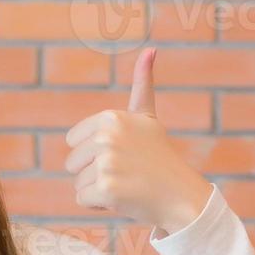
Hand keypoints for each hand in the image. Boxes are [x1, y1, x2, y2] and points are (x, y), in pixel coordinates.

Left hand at [63, 47, 213, 234]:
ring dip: (98, 190)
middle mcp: (107, 136)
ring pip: (78, 182)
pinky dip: (99, 205)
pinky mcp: (106, 188)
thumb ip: (142, 84)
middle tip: (126, 172)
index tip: (122, 154)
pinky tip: (124, 199)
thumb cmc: (160, 157)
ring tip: (127, 185)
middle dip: (94, 173)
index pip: (73, 141)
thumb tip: (151, 49)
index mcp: (111, 117)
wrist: (181, 195)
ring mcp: (107, 162)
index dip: (93, 153)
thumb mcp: (148, 117)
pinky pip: (82, 199)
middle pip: (72, 162)